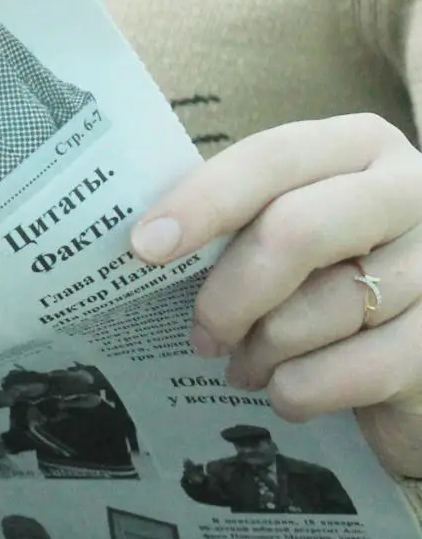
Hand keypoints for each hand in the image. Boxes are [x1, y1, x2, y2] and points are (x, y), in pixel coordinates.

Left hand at [130, 114, 421, 475]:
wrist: (414, 355)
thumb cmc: (330, 279)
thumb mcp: (289, 230)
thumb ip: (240, 220)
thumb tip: (148, 242)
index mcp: (362, 147)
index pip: (272, 158)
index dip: (203, 202)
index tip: (144, 247)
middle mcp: (412, 192)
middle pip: (295, 232)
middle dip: (230, 295)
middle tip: (203, 335)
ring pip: (318, 311)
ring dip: (261, 353)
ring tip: (249, 365)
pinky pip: (346, 372)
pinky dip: (298, 391)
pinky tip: (289, 390)